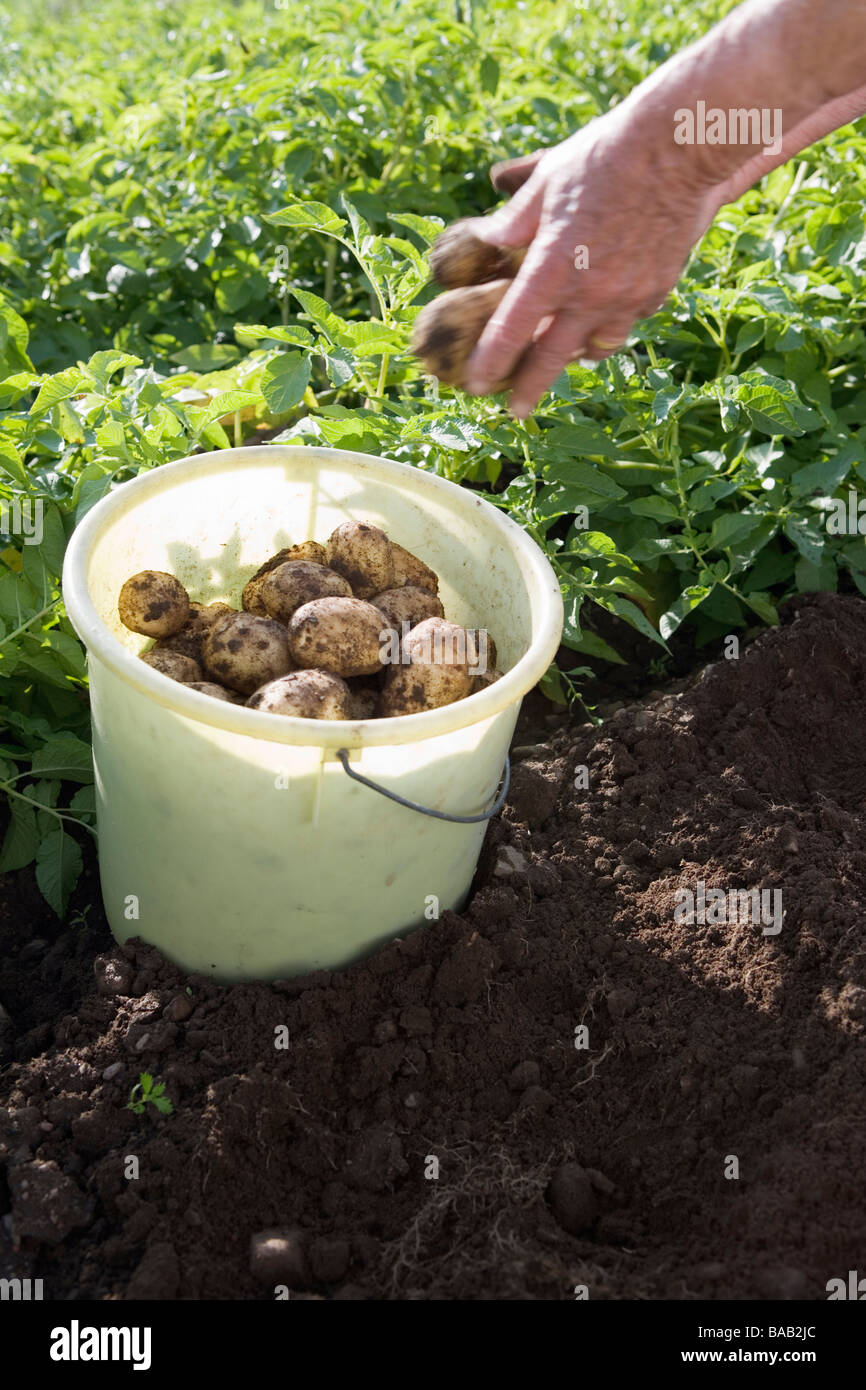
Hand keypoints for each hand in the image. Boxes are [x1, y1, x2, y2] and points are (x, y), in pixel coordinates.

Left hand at [464, 111, 725, 416]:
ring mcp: (626, 297)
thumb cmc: (603, 156)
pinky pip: (629, 320)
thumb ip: (514, 220)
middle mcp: (588, 294)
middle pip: (551, 359)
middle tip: (515, 410)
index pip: (512, 331)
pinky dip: (613, 323)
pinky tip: (608, 313)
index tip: (477, 383)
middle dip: (529, 389)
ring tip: (566, 356)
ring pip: (596, 347)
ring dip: (577, 355)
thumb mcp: (546, 182)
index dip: (491, 362)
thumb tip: (490, 239)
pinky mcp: (657, 290)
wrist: (677, 148)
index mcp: (552, 269)